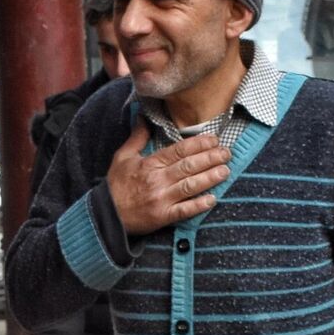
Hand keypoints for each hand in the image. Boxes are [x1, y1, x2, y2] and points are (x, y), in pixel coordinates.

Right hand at [105, 121, 229, 235]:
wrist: (106, 215)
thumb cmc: (116, 185)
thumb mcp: (122, 157)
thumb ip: (137, 138)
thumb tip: (142, 117)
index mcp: (150, 164)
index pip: (179, 150)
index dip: (199, 144)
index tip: (214, 139)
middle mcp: (157, 180)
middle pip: (189, 166)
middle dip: (210, 158)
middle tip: (227, 153)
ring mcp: (161, 199)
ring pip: (190, 185)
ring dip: (210, 178)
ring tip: (225, 171)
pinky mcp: (162, 217)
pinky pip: (184, 210)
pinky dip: (198, 205)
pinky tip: (212, 199)